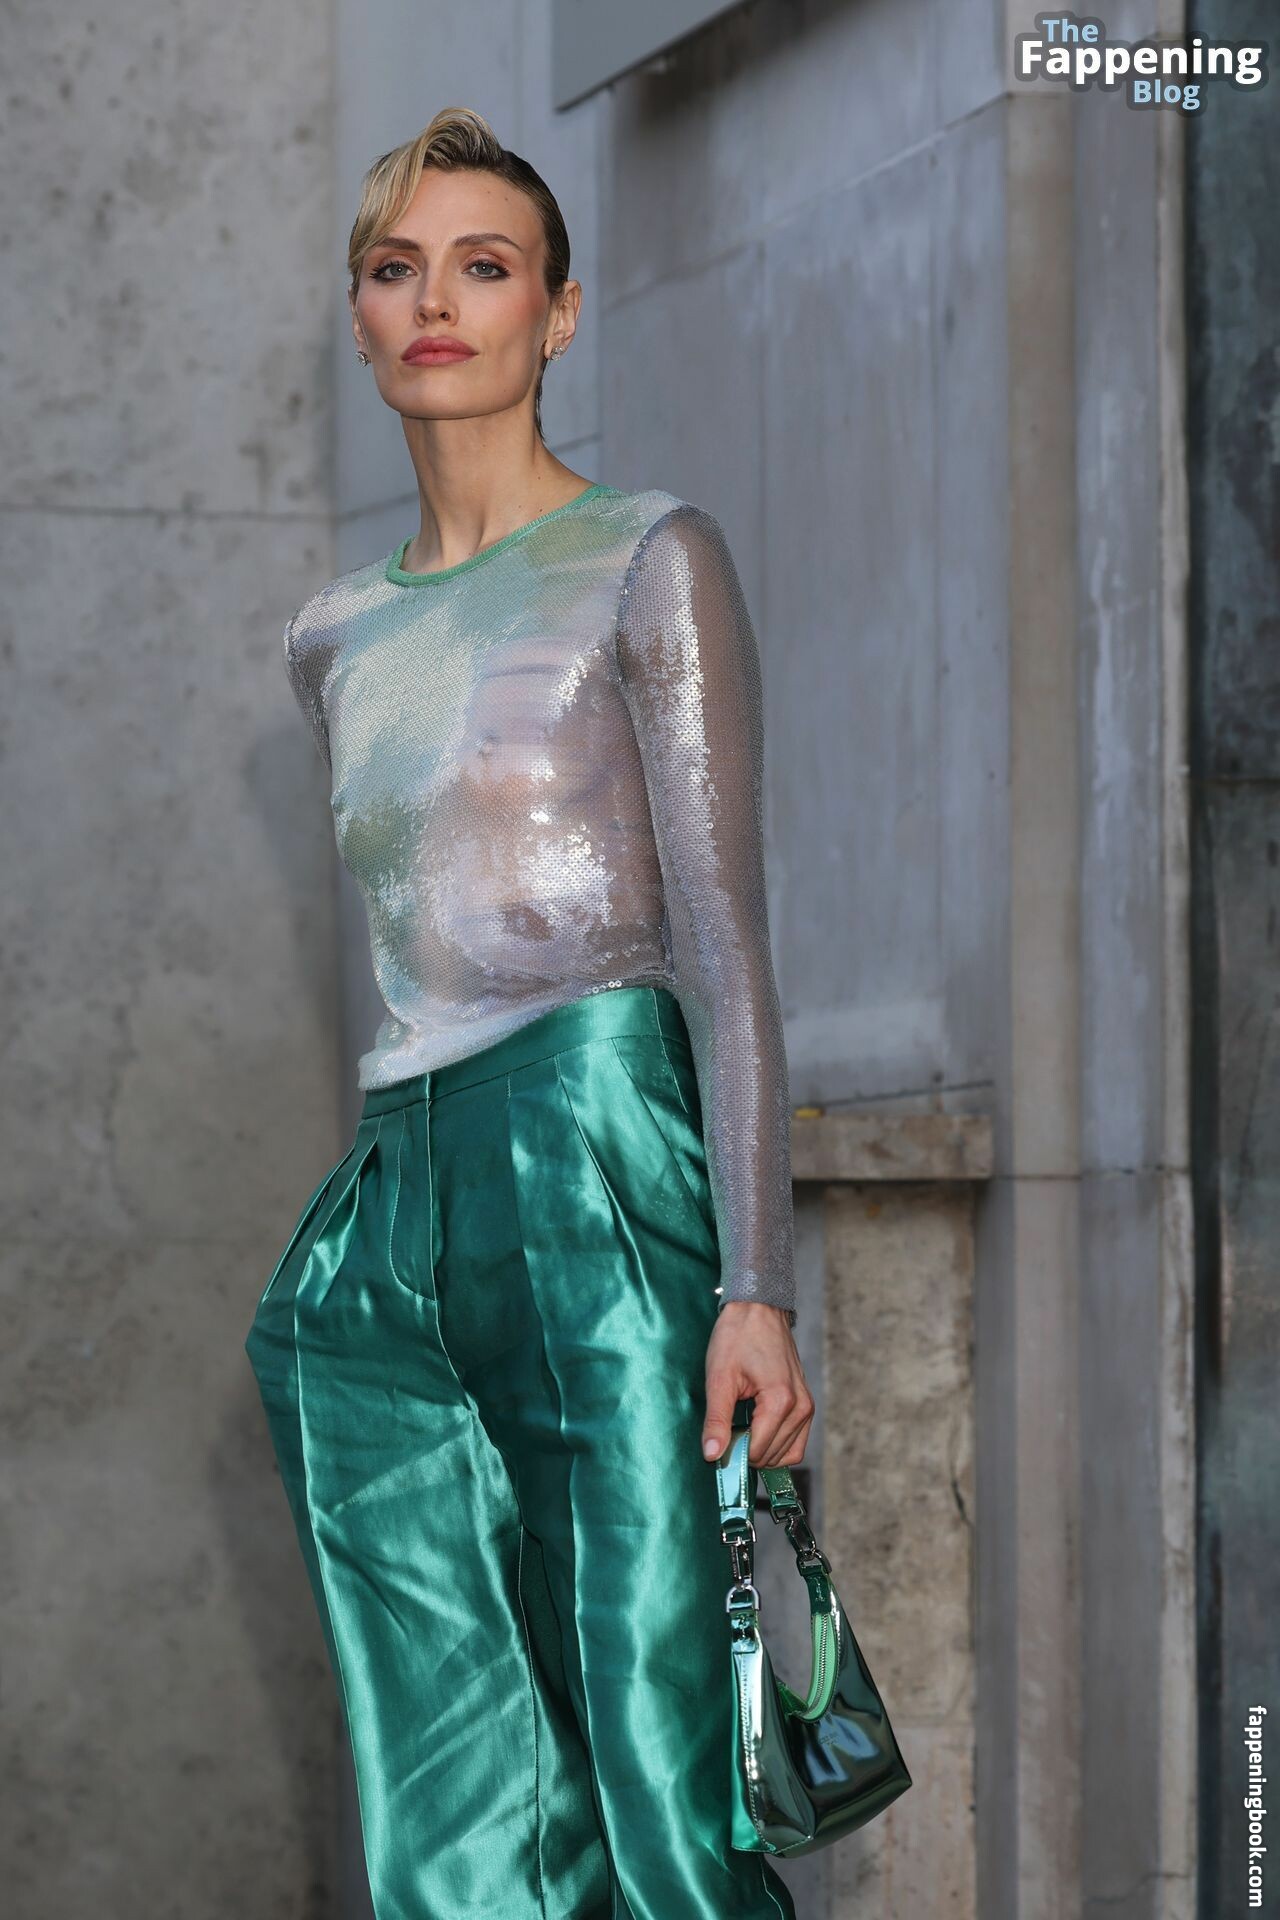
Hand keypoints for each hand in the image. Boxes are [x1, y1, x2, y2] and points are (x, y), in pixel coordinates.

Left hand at [701, 1302, 813, 1466]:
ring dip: (762, 1450)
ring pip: (787, 1454)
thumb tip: (712, 1455)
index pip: (758, 1451)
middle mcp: (801, 1407)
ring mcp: (807, 1406)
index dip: (733, 1452)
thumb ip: (717, 1420)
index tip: (717, 1439)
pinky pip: (796, 1442)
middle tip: (725, 1430)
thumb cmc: (738, 1336)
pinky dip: (776, 1444)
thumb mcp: (719, 1378)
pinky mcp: (806, 1404)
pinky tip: (756, 1429)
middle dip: (746, 1451)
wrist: (758, 1308)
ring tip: (740, 1427)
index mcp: (780, 1401)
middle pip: (772, 1456)